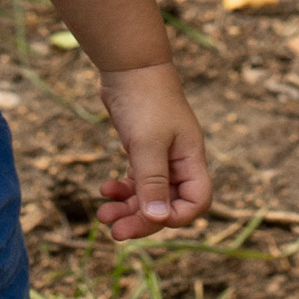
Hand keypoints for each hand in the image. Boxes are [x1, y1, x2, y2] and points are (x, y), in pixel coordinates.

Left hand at [94, 61, 212, 240]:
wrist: (127, 66)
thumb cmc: (144, 100)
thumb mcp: (147, 144)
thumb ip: (153, 182)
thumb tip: (159, 219)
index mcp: (191, 160)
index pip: (196, 202)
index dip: (176, 217)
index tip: (149, 216)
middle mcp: (179, 162)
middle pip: (168, 205)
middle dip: (142, 220)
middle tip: (115, 232)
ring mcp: (161, 157)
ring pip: (148, 196)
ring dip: (127, 208)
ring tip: (102, 216)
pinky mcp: (142, 150)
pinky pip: (136, 181)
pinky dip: (121, 189)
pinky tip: (104, 190)